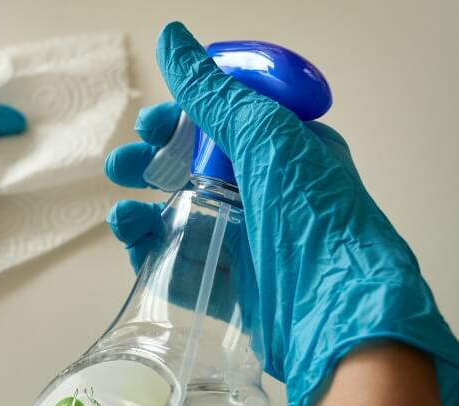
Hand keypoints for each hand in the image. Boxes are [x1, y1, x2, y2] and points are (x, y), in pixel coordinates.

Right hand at [104, 22, 457, 405]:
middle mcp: (263, 197)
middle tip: (121, 166)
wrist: (337, 314)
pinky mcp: (228, 290)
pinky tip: (134, 243)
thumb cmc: (314, 217)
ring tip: (122, 215)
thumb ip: (212, 93)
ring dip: (142, 212)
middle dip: (149, 166)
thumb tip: (171, 37)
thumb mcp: (265, 136)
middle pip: (191, 173)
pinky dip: (150, 254)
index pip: (220, 126)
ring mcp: (245, 245)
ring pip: (178, 221)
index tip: (150, 124)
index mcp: (282, 154)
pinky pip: (178, 266)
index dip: (179, 121)